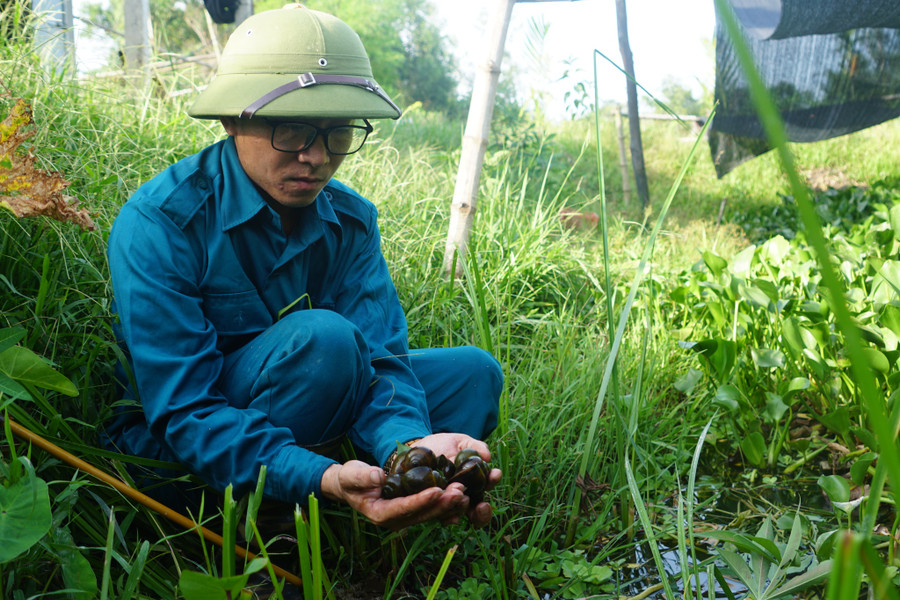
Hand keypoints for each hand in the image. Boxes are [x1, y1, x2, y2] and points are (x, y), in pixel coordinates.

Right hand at [320, 460, 469, 529]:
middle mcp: (394, 519)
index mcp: (380, 513)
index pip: (403, 508)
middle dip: (441, 504)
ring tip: (465, 492)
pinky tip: (461, 495)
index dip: (421, 500)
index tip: (438, 490)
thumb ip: (362, 476)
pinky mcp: (411, 510)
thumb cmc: (349, 478)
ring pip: (429, 513)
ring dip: (447, 504)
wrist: (351, 484)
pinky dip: (445, 502)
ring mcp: (404, 516)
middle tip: (460, 491)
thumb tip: (379, 477)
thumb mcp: (351, 474)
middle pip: (421, 513)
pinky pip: (430, 508)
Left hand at [410, 433, 501, 527]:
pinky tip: (451, 517)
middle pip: (476, 513)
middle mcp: (461, 497)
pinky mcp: (429, 505)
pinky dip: (446, 517)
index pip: (486, 488)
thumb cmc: (442, 445)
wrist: (416, 448)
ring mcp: (445, 503)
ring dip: (462, 509)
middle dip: (482, 512)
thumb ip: (475, 446)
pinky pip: (438, 515)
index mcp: (473, 483)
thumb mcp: (460, 442)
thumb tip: (487, 457)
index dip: (492, 484)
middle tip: (483, 505)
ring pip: (458, 513)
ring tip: (462, 498)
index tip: (495, 474)